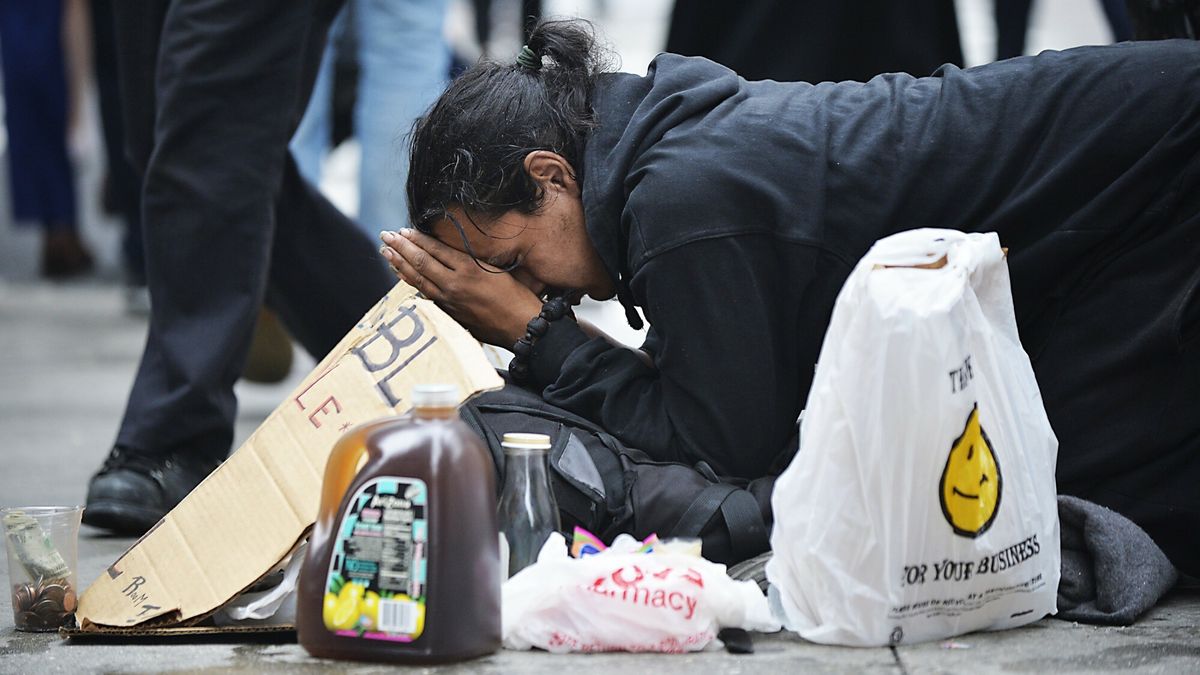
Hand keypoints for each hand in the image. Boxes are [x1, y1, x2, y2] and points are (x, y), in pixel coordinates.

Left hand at [380, 229, 542, 346]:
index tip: (404, 230)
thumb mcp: (497, 269)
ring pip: (418, 279)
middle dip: (401, 247)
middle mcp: (455, 284)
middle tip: (386, 235)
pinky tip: (401, 274)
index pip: (435, 249)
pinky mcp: (449, 314)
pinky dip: (411, 282)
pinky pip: (424, 294)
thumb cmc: (516, 296)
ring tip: (386, 251)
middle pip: (421, 262)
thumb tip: (448, 251)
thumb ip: (472, 261)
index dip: (417, 239)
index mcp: (469, 268)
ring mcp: (449, 300)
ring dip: (399, 264)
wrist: (521, 326)